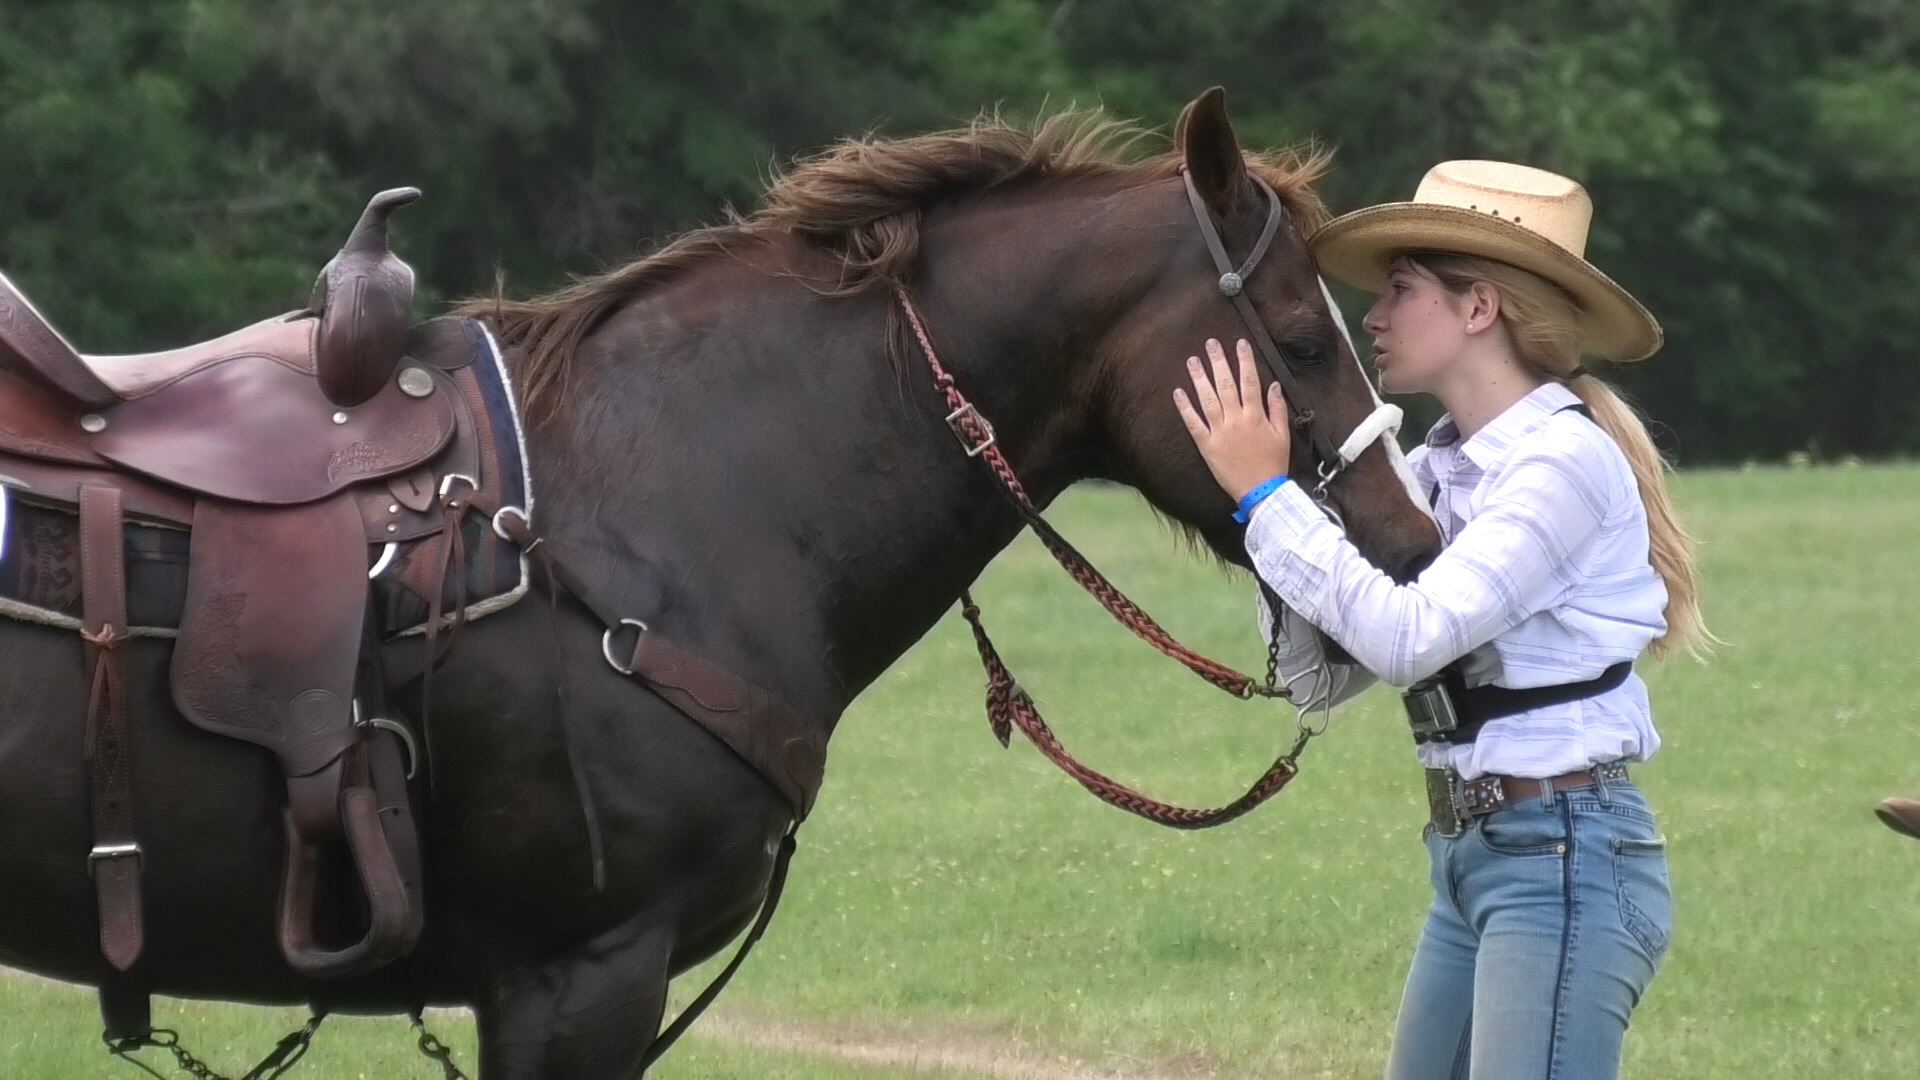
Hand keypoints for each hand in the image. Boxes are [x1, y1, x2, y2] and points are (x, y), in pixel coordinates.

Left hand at [1172, 338, 1292, 501]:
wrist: (1261, 491)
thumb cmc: (1273, 464)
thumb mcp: (1282, 435)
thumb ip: (1277, 409)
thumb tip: (1273, 385)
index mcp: (1255, 416)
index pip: (1249, 381)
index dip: (1244, 360)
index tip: (1240, 343)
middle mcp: (1236, 420)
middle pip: (1225, 384)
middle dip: (1218, 361)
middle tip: (1210, 343)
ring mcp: (1219, 432)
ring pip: (1207, 399)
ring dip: (1199, 378)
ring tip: (1192, 360)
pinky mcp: (1206, 446)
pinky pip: (1193, 424)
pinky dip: (1185, 408)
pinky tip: (1178, 392)